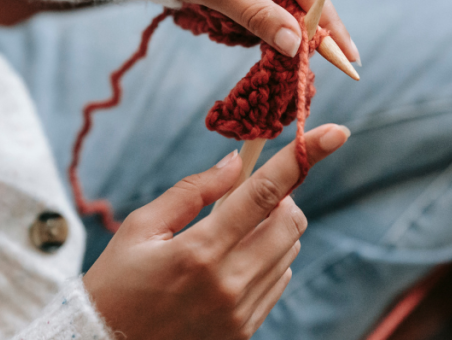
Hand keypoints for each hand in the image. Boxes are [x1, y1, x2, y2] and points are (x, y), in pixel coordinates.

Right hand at [83, 124, 350, 339]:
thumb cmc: (116, 283)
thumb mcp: (139, 228)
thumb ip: (193, 191)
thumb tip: (237, 162)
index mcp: (199, 251)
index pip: (264, 193)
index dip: (302, 157)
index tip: (335, 132)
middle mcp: (229, 284)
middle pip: (291, 222)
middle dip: (280, 199)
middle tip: (245, 200)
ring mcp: (240, 314)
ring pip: (289, 251)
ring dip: (271, 231)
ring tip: (228, 238)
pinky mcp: (244, 333)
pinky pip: (278, 282)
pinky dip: (267, 262)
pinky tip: (229, 267)